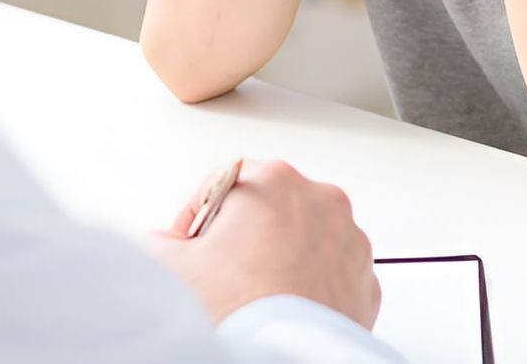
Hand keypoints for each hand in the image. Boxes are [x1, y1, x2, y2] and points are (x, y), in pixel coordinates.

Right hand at [146, 159, 380, 328]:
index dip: (199, 214)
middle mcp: (321, 201)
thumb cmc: (236, 311)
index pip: (226, 181)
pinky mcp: (365, 282)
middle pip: (270, 207)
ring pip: (306, 238)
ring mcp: (350, 241)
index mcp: (275, 181)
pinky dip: (309, 286)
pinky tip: (282, 310)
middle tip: (220, 272)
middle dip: (244, 234)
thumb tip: (164, 245)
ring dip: (280, 258)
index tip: (190, 243)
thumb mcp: (170, 268)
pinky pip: (331, 273)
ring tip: (253, 296)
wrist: (280, 361)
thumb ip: (161, 242)